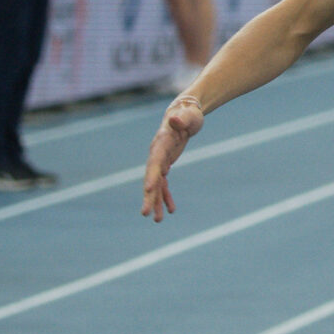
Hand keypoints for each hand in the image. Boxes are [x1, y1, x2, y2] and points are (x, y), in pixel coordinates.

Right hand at [141, 96, 204, 219]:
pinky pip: (164, 184)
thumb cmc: (188, 114)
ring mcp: (160, 160)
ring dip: (156, 202)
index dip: (151, 176)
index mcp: (161, 143)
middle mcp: (157, 154)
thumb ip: (181, 118)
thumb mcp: (188, 116)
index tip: (149, 190)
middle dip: (149, 196)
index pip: (154, 162)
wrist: (185, 113)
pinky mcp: (165, 164)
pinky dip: (166, 197)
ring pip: (156, 185)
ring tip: (157, 220)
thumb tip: (175, 118)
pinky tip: (170, 210)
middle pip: (151, 177)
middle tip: (145, 214)